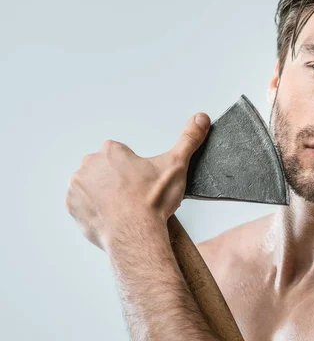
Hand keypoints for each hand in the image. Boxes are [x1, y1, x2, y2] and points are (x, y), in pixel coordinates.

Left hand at [66, 113, 210, 250]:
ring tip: (124, 209)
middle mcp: (89, 165)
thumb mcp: (177, 165)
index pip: (122, 155)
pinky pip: (82, 204)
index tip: (144, 183)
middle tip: (136, 196)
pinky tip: (112, 217)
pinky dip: (95, 210)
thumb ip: (189, 139)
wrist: (136, 235)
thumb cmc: (152, 202)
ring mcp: (78, 186)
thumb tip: (201, 118)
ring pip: (94, 186)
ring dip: (105, 194)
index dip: (136, 170)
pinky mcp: (72, 207)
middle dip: (118, 180)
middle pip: (106, 169)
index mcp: (111, 151)